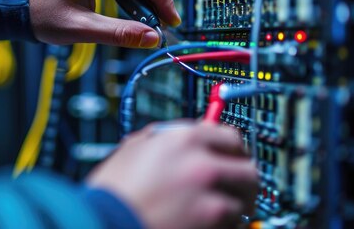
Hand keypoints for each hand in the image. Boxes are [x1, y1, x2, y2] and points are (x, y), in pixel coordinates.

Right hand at [87, 122, 257, 228]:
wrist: (104, 223)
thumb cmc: (113, 190)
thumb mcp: (135, 148)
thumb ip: (169, 137)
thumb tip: (192, 133)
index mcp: (184, 139)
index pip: (231, 136)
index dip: (233, 149)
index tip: (234, 158)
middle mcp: (202, 164)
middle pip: (248, 169)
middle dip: (243, 180)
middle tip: (236, 189)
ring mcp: (209, 198)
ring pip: (244, 201)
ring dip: (233, 206)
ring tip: (215, 210)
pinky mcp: (211, 225)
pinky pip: (233, 225)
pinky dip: (225, 225)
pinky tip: (205, 224)